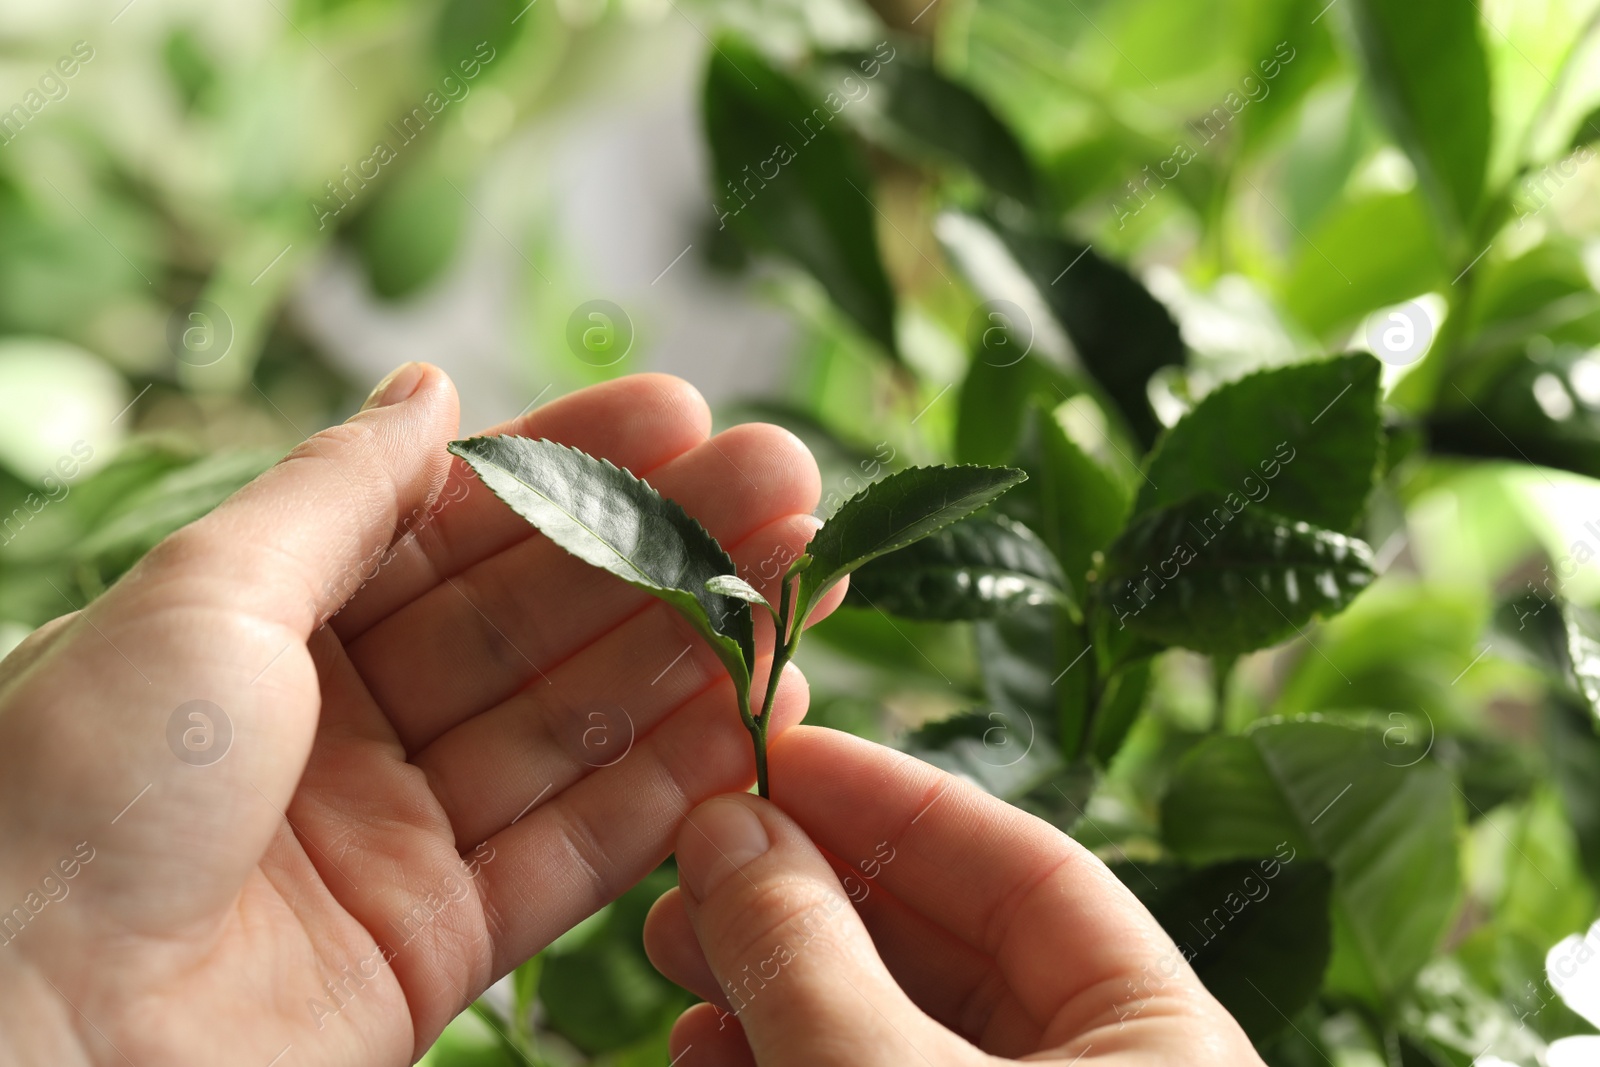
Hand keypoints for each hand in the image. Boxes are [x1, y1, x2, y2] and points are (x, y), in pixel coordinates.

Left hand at [0, 365, 833, 1064]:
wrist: (18, 1037)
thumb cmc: (67, 790)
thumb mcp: (204, 595)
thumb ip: (338, 494)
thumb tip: (429, 389)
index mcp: (269, 625)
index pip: (454, 526)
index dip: (572, 468)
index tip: (679, 413)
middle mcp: (343, 726)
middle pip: (539, 622)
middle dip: (664, 549)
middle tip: (783, 482)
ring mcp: (397, 836)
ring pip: (576, 730)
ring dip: (691, 657)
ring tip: (799, 582)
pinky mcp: (438, 948)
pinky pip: (576, 853)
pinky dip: (670, 791)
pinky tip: (754, 715)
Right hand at [644, 727, 1265, 1066]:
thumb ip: (807, 956)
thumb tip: (728, 826)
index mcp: (1161, 1039)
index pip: (1023, 866)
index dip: (890, 800)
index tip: (771, 758)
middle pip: (947, 941)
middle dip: (809, 893)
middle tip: (695, 856)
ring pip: (894, 1021)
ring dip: (779, 978)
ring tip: (678, 948)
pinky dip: (787, 1057)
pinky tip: (704, 1047)